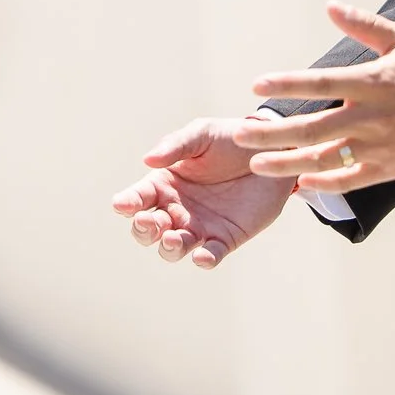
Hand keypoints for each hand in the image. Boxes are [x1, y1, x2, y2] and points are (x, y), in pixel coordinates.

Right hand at [109, 117, 296, 268]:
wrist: (272, 150)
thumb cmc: (231, 139)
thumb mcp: (202, 134)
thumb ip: (175, 146)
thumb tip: (147, 160)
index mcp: (164, 183)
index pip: (139, 197)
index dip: (127, 202)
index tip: (122, 204)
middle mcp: (177, 208)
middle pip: (150, 228)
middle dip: (144, 229)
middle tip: (149, 222)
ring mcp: (200, 226)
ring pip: (175, 247)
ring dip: (169, 248)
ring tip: (173, 239)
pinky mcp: (226, 238)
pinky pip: (211, 255)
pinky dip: (205, 260)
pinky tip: (202, 257)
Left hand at [234, 2, 394, 191]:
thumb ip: (365, 26)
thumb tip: (330, 7)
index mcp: (374, 81)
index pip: (319, 83)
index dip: (286, 84)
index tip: (257, 84)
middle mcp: (372, 116)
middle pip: (311, 128)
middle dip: (271, 132)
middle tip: (239, 133)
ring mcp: (381, 145)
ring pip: (325, 159)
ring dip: (287, 163)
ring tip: (257, 164)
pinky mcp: (392, 167)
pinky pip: (351, 180)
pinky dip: (324, 184)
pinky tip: (299, 186)